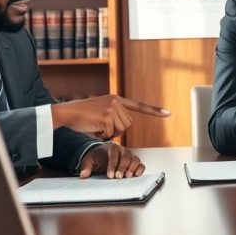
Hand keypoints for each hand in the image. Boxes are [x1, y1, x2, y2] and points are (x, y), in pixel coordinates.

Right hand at [52, 95, 169, 138]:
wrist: (66, 113)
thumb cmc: (82, 117)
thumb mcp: (101, 112)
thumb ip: (114, 117)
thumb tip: (123, 129)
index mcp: (116, 99)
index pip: (138, 106)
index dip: (154, 111)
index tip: (168, 114)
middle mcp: (116, 101)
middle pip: (128, 125)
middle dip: (117, 131)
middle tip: (101, 127)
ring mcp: (112, 108)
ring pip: (121, 130)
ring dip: (110, 134)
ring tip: (96, 126)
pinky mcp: (107, 116)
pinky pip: (111, 134)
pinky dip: (102, 135)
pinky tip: (93, 128)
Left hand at [78, 143, 145, 178]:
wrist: (102, 155)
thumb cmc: (97, 157)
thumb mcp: (89, 161)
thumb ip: (86, 168)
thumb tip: (83, 175)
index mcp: (111, 147)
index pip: (114, 154)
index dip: (112, 165)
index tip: (109, 175)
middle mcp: (122, 150)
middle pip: (126, 157)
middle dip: (122, 167)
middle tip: (118, 177)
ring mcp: (129, 155)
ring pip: (134, 159)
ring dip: (132, 168)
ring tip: (128, 177)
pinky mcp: (134, 162)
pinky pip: (140, 164)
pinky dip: (140, 169)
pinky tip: (136, 175)